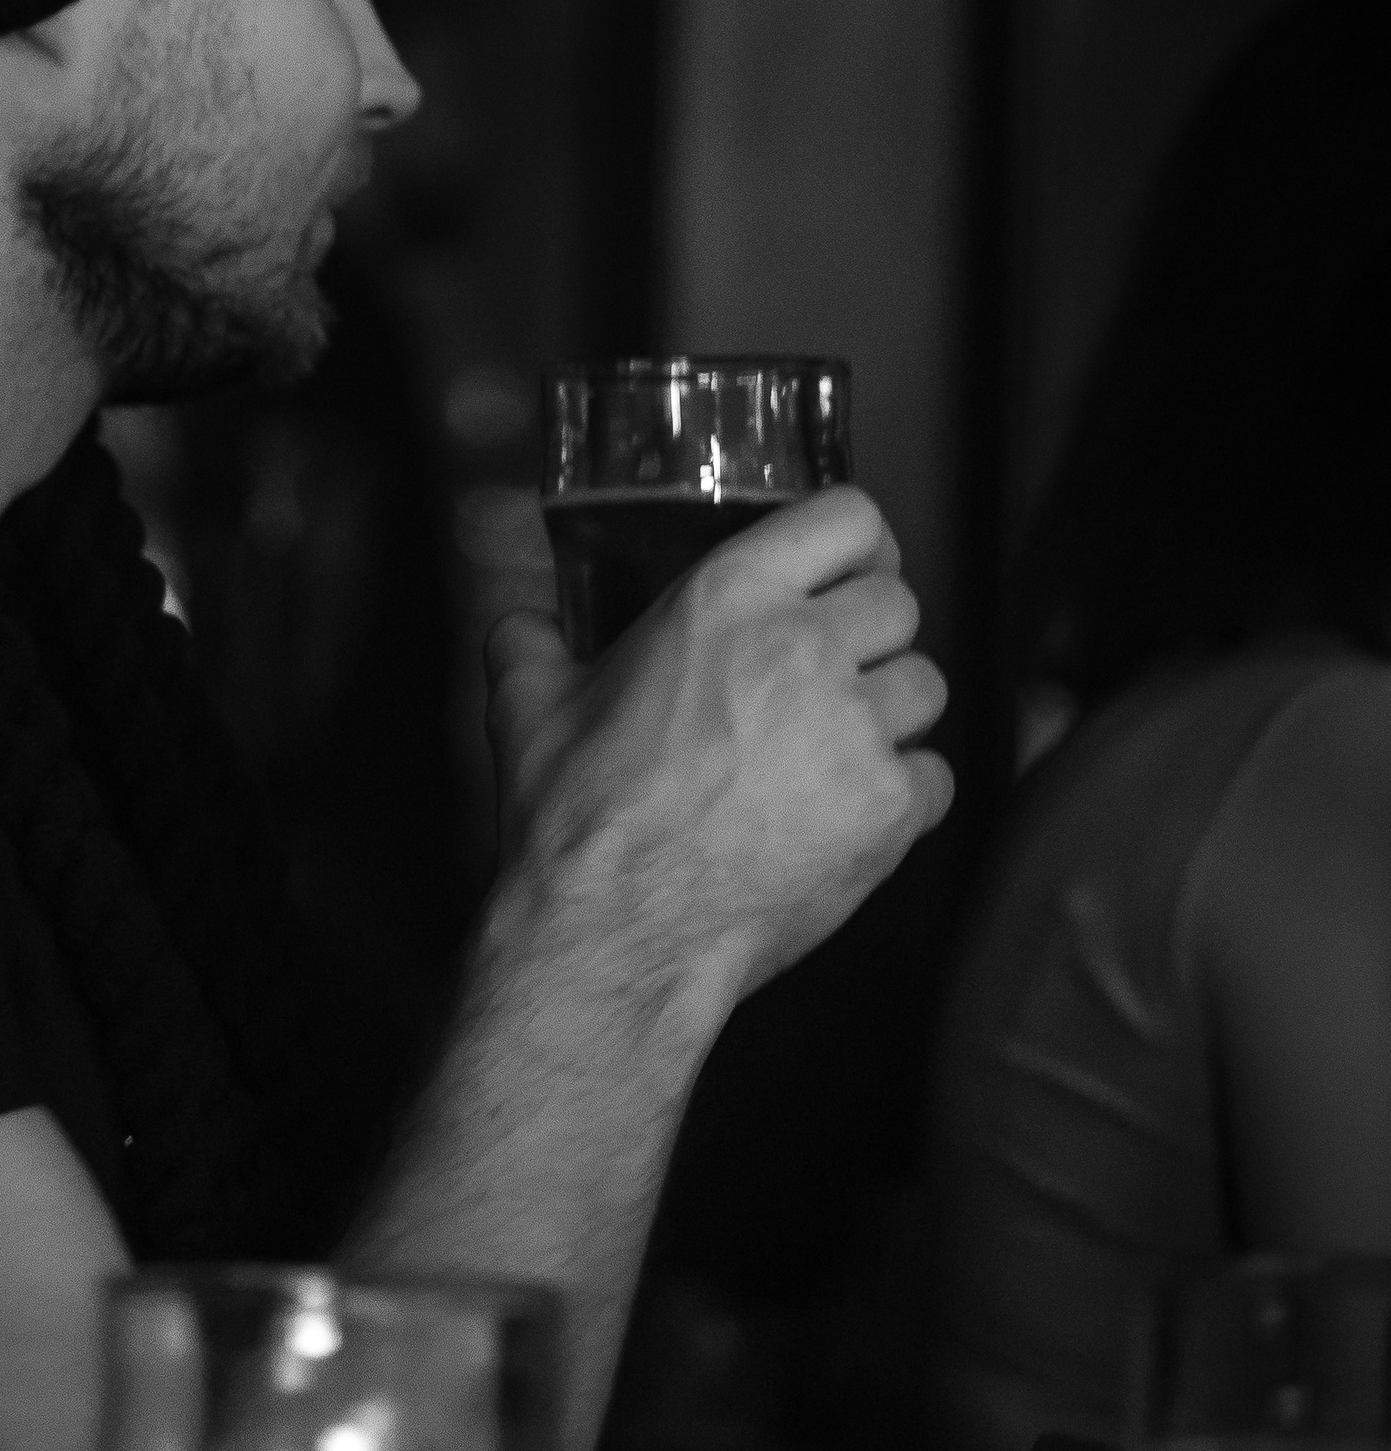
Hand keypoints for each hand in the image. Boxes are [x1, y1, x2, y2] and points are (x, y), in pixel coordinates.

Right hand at [483, 486, 949, 1036]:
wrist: (615, 932)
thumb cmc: (575, 816)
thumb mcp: (528, 702)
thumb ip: (528, 638)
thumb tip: (516, 621)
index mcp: (728, 598)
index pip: (849, 518)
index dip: (859, 543)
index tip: (849, 568)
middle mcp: (805, 648)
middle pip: (899, 602)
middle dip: (871, 634)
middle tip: (833, 672)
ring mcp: (856, 729)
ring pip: (927, 685)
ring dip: (892, 711)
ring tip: (840, 745)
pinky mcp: (888, 809)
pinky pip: (935, 775)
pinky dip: (904, 793)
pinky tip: (850, 810)